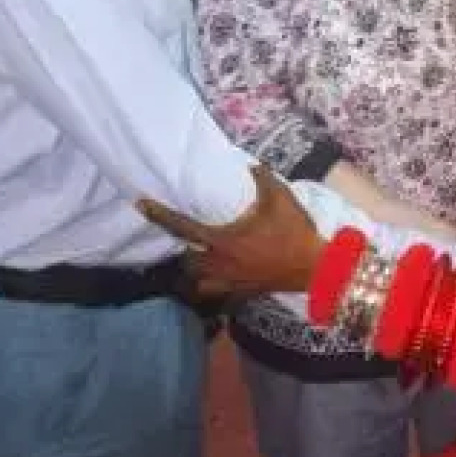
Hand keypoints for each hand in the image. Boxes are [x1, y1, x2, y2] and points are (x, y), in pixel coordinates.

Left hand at [138, 165, 324, 299]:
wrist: (314, 268)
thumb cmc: (294, 232)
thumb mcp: (280, 197)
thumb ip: (261, 178)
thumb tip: (248, 164)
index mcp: (224, 239)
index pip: (182, 226)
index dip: (160, 215)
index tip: (141, 204)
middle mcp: (220, 263)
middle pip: (186, 259)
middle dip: (181, 248)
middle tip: (183, 234)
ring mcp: (229, 281)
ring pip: (197, 280)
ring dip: (193, 268)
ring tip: (198, 256)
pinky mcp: (240, 292)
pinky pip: (216, 292)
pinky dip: (210, 285)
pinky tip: (217, 275)